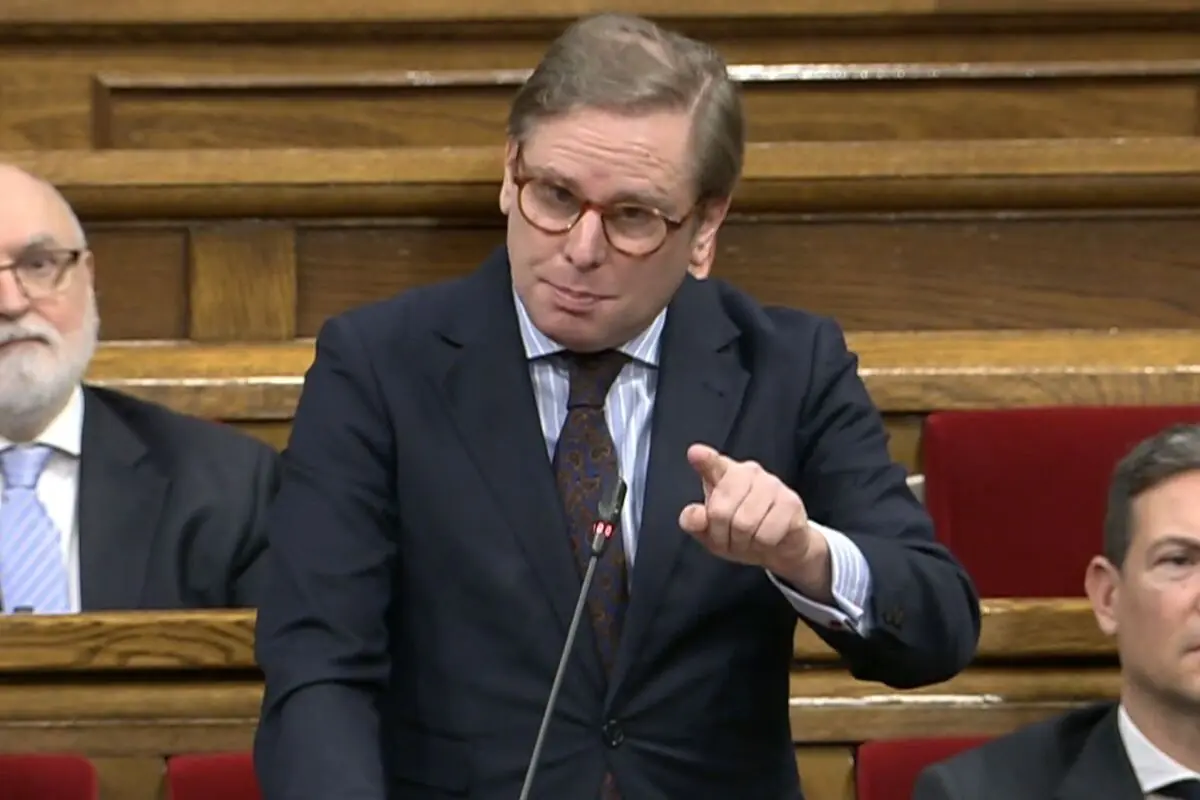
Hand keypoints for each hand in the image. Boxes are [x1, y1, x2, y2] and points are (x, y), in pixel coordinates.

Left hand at [678, 444, 829, 594]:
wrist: (779, 547)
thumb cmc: (740, 534)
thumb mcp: (710, 532)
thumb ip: (695, 522)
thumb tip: (694, 514)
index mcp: (724, 473)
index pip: (712, 464)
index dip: (705, 460)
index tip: (696, 454)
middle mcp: (748, 472)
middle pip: (720, 512)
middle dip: (722, 535)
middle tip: (732, 537)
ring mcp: (772, 484)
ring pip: (744, 524)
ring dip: (745, 542)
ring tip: (751, 538)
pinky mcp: (791, 502)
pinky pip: (766, 534)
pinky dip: (763, 545)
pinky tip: (768, 538)